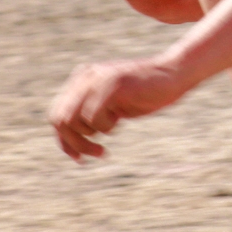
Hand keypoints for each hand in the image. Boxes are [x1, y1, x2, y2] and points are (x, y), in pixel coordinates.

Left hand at [46, 58, 190, 161]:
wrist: (175, 74)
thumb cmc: (148, 92)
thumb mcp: (114, 104)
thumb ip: (92, 112)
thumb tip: (70, 139)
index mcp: (82, 80)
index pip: (57, 114)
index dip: (64, 140)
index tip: (79, 158)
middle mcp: (85, 77)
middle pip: (60, 119)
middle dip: (74, 144)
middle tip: (95, 154)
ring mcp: (97, 80)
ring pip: (73, 120)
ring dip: (89, 140)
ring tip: (105, 146)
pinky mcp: (111, 85)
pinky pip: (94, 117)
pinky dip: (105, 127)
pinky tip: (119, 122)